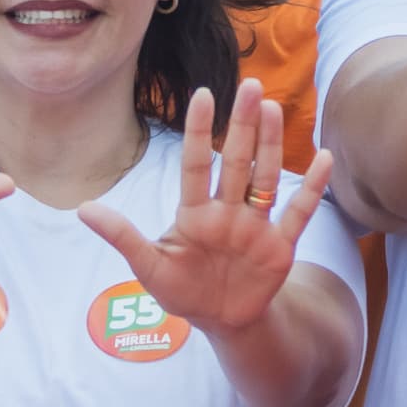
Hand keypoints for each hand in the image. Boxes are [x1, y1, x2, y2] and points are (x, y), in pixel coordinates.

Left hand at [80, 81, 332, 334]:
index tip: (202, 95)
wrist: (222, 321)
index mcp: (194, 212)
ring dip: (271, 145)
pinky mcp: (280, 247)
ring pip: (265, 178)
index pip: (196, 164)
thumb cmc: (182, 289)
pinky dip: (311, 188)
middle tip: (252, 85)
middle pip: (237, 161)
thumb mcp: (149, 266)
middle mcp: (228, 211)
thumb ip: (123, 237)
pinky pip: (298, 213)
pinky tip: (324, 159)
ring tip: (274, 109)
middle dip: (243, 124)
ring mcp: (255, 226)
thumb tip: (82, 209)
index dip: (198, 131)